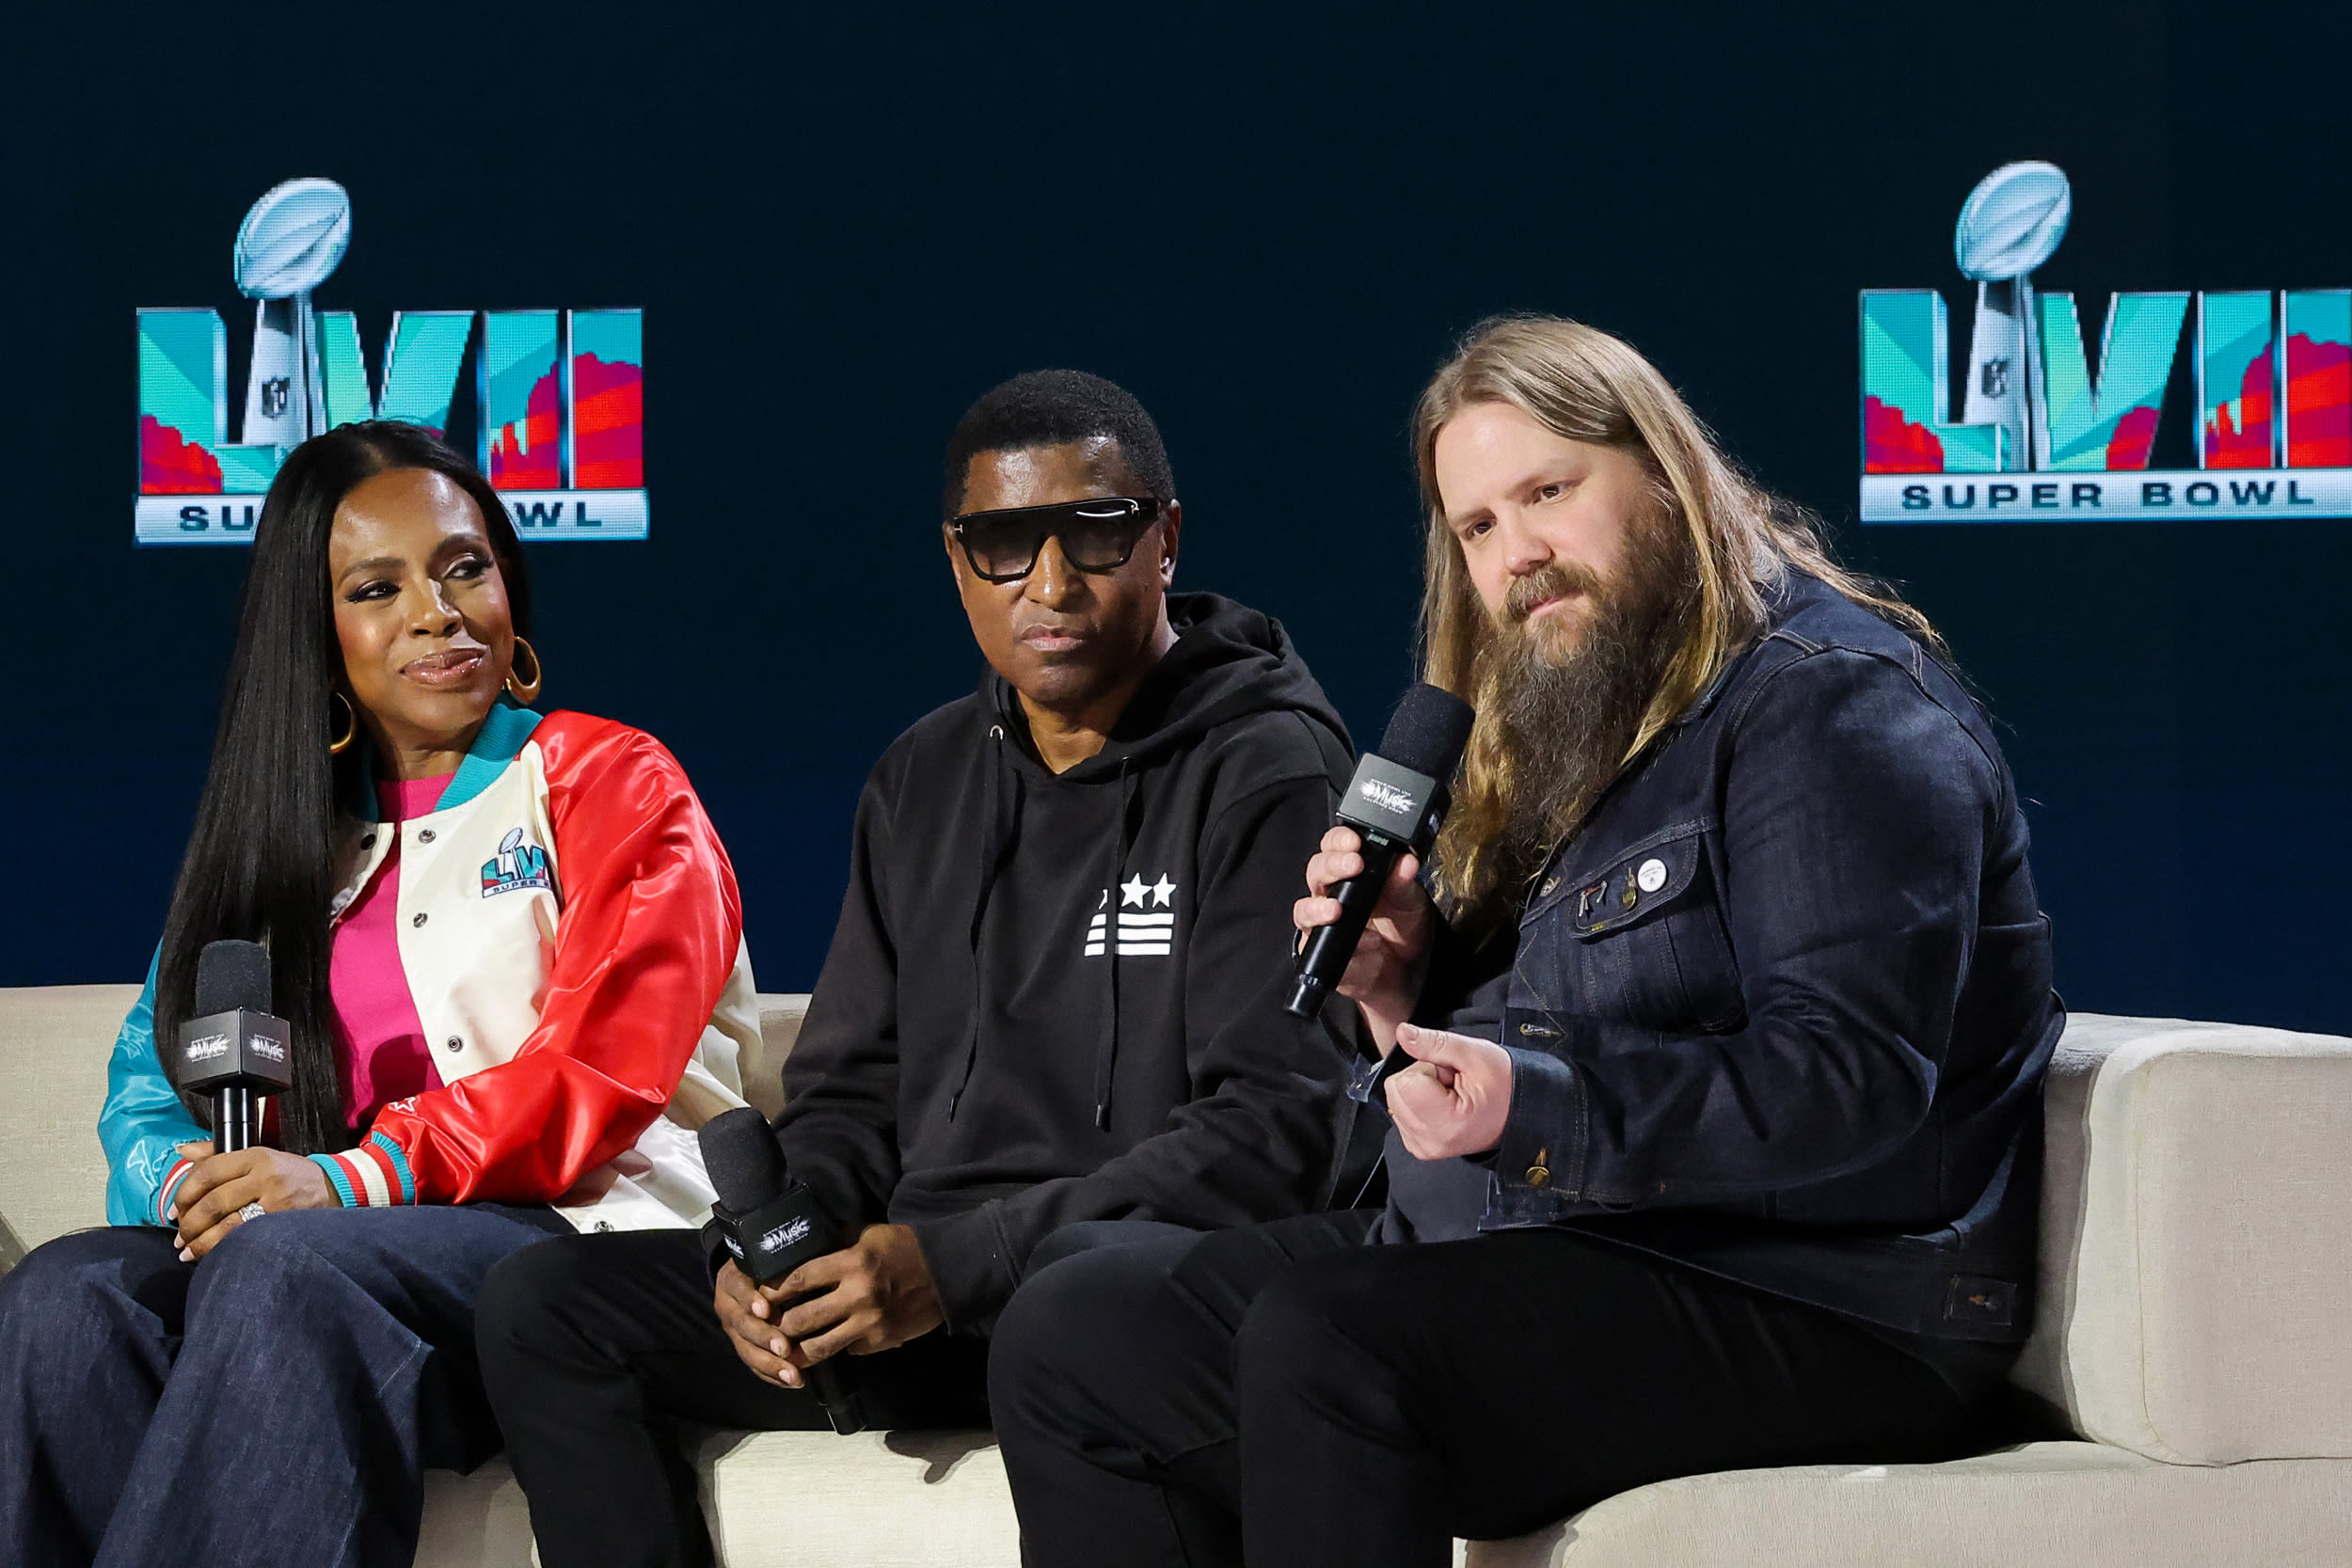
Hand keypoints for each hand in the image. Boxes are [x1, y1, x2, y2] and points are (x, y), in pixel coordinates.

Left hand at [170, 1147, 336, 1260]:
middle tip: (179, 1234)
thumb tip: (183, 1150)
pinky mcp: (283, 1224)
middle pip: (213, 1202)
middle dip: (189, 1223)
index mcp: (256, 1156)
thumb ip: (218, 1155)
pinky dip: (220, 1250)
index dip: (184, 1193)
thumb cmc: (288, 1174)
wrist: (331, 1187)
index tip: (174, 1209)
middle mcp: (265, 1177)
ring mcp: (276, 1202)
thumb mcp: (258, 1156)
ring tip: (188, 1249)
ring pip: (227, 1225)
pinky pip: (243, 1239)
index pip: (208, 1172)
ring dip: (200, 1241)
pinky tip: (209, 1255)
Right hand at [715, 1259, 805, 1388]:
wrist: (742, 1275)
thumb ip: (782, 1260)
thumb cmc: (765, 1263)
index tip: (765, 1309)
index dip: (750, 1299)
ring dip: (770, 1364)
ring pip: (746, 1349)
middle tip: (785, 1348)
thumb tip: (805, 1264)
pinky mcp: (740, 1345)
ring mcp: (732, 1328)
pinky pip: (752, 1363)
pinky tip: (790, 1382)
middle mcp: (728, 1305)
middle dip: (764, 1338)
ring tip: (793, 1376)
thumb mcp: (768, 1257)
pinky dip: (770, 1375)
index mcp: (734, 1279)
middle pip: (742, 1324)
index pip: (739, 1288)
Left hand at [772, 1224, 943, 1366]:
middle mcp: (858, 1295)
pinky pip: (846, 1350)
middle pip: (802, 1320)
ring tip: (786, 1348)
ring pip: (819, 1347)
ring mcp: (870, 1323)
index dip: (774, 1292)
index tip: (760, 1298)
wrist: (946, 1272)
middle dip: (780, 1326)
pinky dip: (834, 1347)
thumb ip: (834, 1244)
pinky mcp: (881, 1341)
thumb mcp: (867, 1235)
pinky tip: (825, 1343)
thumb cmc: (902, 1247)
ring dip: (798, 1350)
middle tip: (768, 1326)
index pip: (800, 1280)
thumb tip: (800, 1254)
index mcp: (852, 1263)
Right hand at [1293, 825, 1433, 1051]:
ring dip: (1318, 908)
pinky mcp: (1323, 952)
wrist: (1407, 969)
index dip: (1339, 839)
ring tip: (1337, 909)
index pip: (1334, 846)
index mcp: (1351, 872)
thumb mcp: (1411, 901)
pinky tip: (1363, 941)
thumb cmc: (1402, 927)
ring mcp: (1323, 924)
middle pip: (1315, 871)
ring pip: (1305, 909)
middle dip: (1331, 866)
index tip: (1355, 841)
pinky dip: (1337, 942)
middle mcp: (1331, 894)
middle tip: (1353, 865)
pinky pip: (1317, 945)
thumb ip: (1405, 881)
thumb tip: (1406, 861)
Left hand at [1385, 1023, 1513, 1159]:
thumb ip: (1434, 1043)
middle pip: (1396, 1090)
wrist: (1518, 1114)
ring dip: (1419, 1091)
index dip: (1428, 1068)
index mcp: (1446, 1123)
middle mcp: (1430, 1141)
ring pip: (1395, 1100)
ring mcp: (1423, 1147)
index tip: (1452, 1075)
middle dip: (1421, 1078)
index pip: (1405, 1082)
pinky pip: (1400, 1112)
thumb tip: (1402, 1033)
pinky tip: (1443, 1105)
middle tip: (1452, 1083)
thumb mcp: (1474, 1053)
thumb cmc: (1503, 1085)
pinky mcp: (1418, 1146)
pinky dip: (1418, 1103)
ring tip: (1450, 1094)